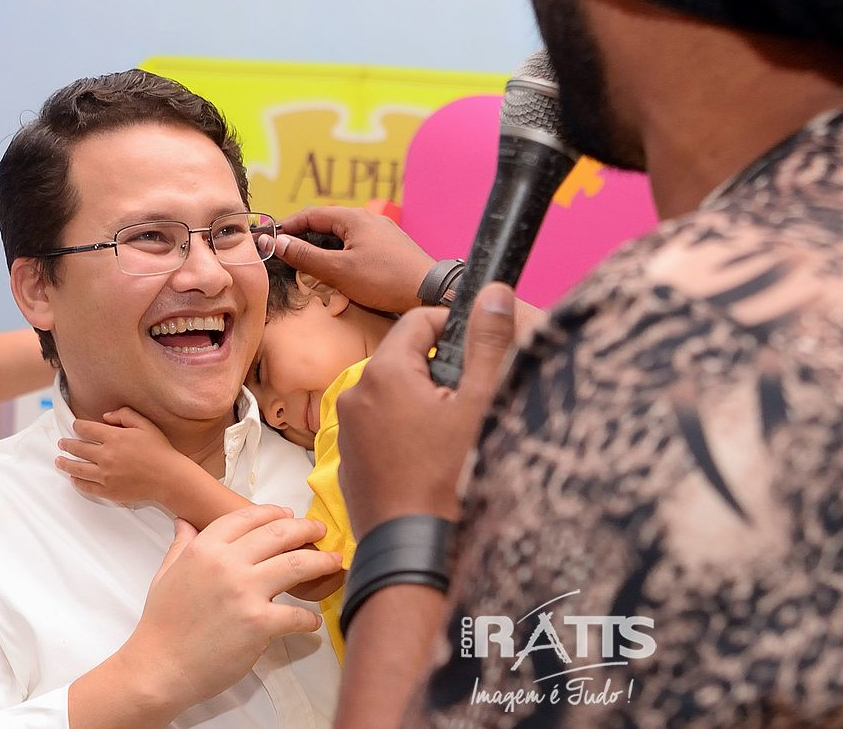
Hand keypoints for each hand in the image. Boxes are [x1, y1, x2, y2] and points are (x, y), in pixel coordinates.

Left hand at [56, 407, 185, 505]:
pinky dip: (77, 481)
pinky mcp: (107, 490)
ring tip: (59, 461)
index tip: (75, 426)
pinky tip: (74, 478)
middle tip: (62, 443)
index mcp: (115, 438)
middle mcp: (106, 456)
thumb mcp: (146, 425)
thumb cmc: (160, 450)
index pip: (86, 429)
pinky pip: (85, 486)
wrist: (169, 477)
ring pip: (76, 468)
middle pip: (78, 448)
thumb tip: (105, 416)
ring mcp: (105, 475)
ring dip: (65, 463)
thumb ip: (125, 415)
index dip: (78, 426)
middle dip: (67, 444)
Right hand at [122, 506, 340, 710]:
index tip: (289, 515)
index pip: (248, 517)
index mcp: (205, 549)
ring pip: (297, 564)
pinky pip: (296, 614)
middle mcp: (227, 564)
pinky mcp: (259, 623)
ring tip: (334, 561)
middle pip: (280, 533)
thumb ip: (181, 545)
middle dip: (306, 528)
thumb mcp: (165, 575)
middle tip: (320, 530)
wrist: (157, 670)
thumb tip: (185, 522)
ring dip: (321, 560)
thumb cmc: (161, 625)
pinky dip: (309, 618)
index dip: (274, 513)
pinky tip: (313, 621)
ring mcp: (245, 593)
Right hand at [274, 206, 435, 313]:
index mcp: (354, 218)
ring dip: (324, 250)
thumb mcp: (338, 271)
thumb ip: (305, 256)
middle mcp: (369, 219)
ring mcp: (383, 233)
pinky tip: (340, 273)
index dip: (288, 226)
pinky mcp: (392, 248)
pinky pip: (358, 246)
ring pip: (343, 237)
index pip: (310, 214)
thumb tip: (278, 242)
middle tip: (287, 256)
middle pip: (327, 224)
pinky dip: (342, 256)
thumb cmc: (385, 280)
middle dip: (305, 239)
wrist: (431, 292)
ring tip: (310, 267)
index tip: (271, 239)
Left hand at [336, 282, 516, 537]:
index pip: (419, 319)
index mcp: (385, 372)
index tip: (480, 350)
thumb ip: (487, 341)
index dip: (455, 327)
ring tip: (454, 435)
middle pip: (406, 357)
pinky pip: (382, 427)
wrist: (413, 552)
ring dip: (424, 401)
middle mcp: (356, 394)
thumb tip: (494, 291)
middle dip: (441, 369)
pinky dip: (406, 431)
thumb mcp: (480, 403)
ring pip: (394, 393)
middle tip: (472, 401)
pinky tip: (432, 459)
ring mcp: (348, 430)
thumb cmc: (449, 479)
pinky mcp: (351, 459)